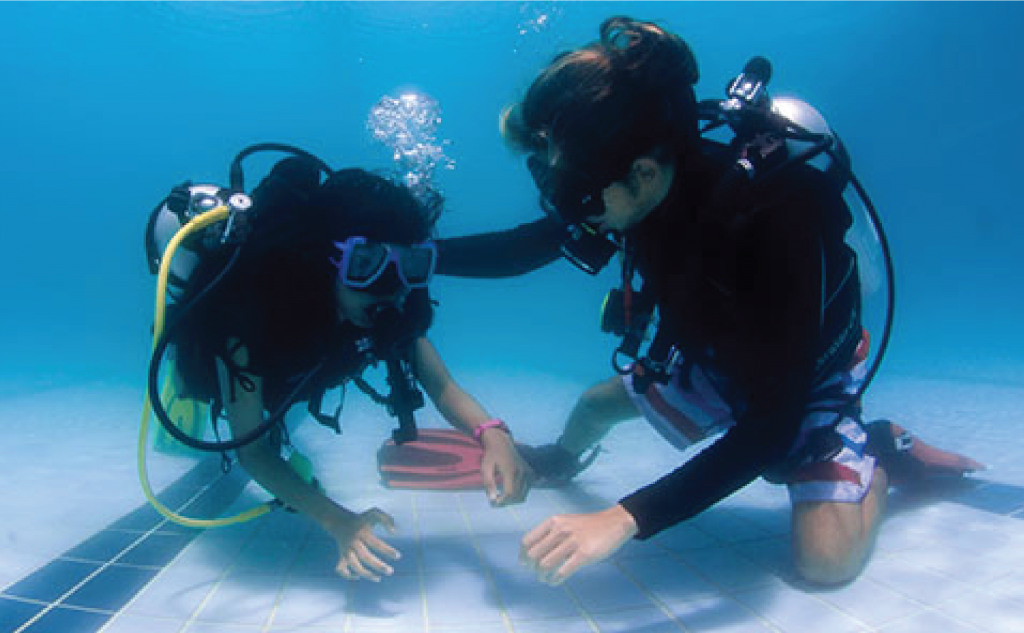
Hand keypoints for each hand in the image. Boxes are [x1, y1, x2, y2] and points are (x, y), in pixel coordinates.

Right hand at [327, 508, 400, 581]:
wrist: (339, 521)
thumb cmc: (362, 519)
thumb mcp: (374, 513)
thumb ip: (386, 519)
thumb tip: (394, 532)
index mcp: (362, 532)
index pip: (375, 543)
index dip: (387, 550)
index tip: (398, 556)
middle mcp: (353, 542)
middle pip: (365, 556)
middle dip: (378, 566)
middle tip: (390, 572)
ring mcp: (346, 550)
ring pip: (353, 565)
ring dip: (366, 574)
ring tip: (378, 578)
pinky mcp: (341, 556)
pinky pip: (340, 569)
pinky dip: (347, 575)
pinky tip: (358, 577)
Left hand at [480, 428, 532, 505]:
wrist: (501, 443)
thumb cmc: (491, 456)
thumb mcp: (485, 468)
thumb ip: (489, 483)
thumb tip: (492, 499)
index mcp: (510, 470)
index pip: (510, 492)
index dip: (502, 501)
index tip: (494, 502)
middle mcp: (521, 471)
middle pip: (517, 495)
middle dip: (506, 501)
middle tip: (497, 500)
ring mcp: (527, 471)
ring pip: (523, 494)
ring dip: (513, 499)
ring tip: (503, 496)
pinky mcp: (530, 472)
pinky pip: (527, 488)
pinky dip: (520, 493)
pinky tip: (511, 490)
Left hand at [520, 504, 637, 584]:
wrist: (614, 522)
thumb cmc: (588, 525)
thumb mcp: (565, 522)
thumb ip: (550, 533)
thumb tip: (533, 553)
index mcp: (553, 522)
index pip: (528, 540)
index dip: (523, 555)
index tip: (524, 564)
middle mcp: (560, 530)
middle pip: (534, 555)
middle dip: (532, 568)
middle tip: (537, 573)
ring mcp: (572, 542)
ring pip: (545, 564)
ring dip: (542, 576)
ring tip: (545, 579)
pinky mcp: (584, 554)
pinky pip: (562, 571)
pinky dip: (555, 580)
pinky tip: (555, 582)